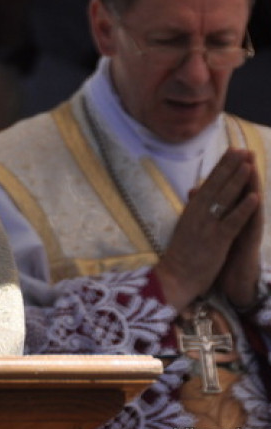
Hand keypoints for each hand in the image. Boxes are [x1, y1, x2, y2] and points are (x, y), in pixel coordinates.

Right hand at [153, 148, 259, 311]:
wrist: (174, 278)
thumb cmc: (181, 255)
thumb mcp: (184, 227)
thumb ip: (193, 208)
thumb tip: (195, 191)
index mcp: (191, 210)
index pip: (209, 183)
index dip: (221, 167)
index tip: (232, 152)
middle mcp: (198, 214)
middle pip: (216, 186)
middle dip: (230, 167)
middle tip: (241, 149)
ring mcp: (207, 226)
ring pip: (224, 199)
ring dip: (238, 181)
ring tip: (249, 165)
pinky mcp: (216, 240)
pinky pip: (232, 221)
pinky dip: (244, 208)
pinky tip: (254, 197)